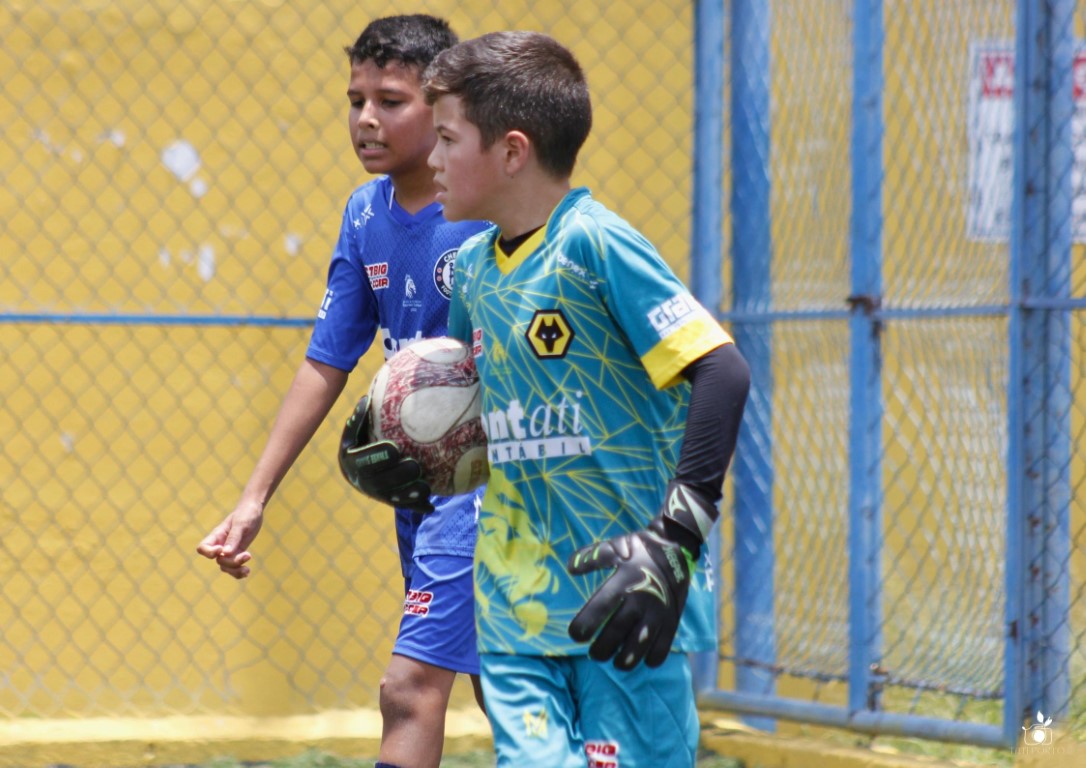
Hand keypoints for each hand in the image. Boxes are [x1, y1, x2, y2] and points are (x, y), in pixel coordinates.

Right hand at [196, 501, 263, 578]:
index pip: (202, 548)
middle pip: (218, 560)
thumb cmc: (246, 513)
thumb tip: (225, 553)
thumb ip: (234, 537)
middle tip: (247, 555)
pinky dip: (239, 571)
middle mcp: (220, 544)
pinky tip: (247, 571)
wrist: (254, 510)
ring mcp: (229, 550)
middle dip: (231, 562)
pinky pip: (234, 567)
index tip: (221, 549)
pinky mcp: (237, 553)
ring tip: (247, 570)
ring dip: (235, 570)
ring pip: (225, 566)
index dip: (209, 552)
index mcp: (217, 535)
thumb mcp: (241, 524)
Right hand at [338, 394, 433, 511]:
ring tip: (427, 488)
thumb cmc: (362, 438)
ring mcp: (374, 493)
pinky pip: (402, 506)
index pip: (364, 461)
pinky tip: (431, 506)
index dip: (378, 456)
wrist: (358, 467)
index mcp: (351, 461)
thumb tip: (366, 400)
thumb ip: (360, 417)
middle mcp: (361, 481)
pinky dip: (416, 506)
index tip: (395, 448)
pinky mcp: (387, 501)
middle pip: (379, 482)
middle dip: (398, 476)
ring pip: (392, 498)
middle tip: (415, 466)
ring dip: (409, 495)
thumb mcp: (357, 428)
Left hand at [566, 481, 715, 669]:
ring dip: (625, 659)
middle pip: (617, 632)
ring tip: (615, 663)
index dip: (586, 624)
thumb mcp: (615, 546)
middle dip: (602, 648)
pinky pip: (662, 648)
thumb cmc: (640, 550)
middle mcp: (641, 599)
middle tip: (593, 654)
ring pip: (640, 646)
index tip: (574, 635)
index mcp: (625, 580)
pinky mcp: (672, 621)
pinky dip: (651, 659)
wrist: (677, 549)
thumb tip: (569, 569)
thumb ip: (591, 557)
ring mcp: (658, 613)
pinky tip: (641, 659)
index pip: (601, 606)